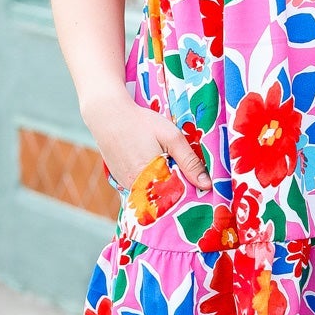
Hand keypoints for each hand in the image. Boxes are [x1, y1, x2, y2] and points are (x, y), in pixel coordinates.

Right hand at [85, 89, 211, 194]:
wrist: (107, 115)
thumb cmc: (141, 123)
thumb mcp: (171, 137)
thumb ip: (189, 162)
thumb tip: (207, 185)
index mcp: (152, 178)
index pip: (177, 198)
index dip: (190, 192)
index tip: (200, 188)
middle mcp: (137, 187)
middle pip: (164, 199)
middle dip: (177, 191)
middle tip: (186, 177)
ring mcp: (126, 186)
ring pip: (152, 195)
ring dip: (163, 188)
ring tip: (169, 170)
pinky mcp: (120, 182)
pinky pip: (141, 190)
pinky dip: (150, 184)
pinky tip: (155, 170)